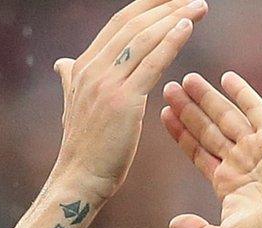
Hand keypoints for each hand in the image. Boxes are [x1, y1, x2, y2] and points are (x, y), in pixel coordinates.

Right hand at [51, 0, 204, 200]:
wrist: (80, 176)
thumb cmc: (86, 146)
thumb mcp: (75, 104)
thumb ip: (72, 79)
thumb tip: (64, 63)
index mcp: (83, 65)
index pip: (118, 25)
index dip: (144, 7)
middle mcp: (92, 67)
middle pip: (132, 24)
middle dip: (162, 5)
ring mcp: (106, 81)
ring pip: (143, 38)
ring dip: (172, 17)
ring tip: (197, 5)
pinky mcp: (123, 99)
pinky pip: (151, 62)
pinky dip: (169, 41)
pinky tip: (186, 26)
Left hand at [160, 72, 261, 227]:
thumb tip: (173, 223)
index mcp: (229, 183)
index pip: (198, 151)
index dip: (181, 133)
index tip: (164, 114)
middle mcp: (242, 163)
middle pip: (209, 130)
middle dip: (189, 110)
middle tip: (170, 89)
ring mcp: (259, 149)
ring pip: (227, 117)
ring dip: (208, 98)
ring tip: (187, 79)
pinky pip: (256, 110)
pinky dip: (243, 93)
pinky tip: (226, 77)